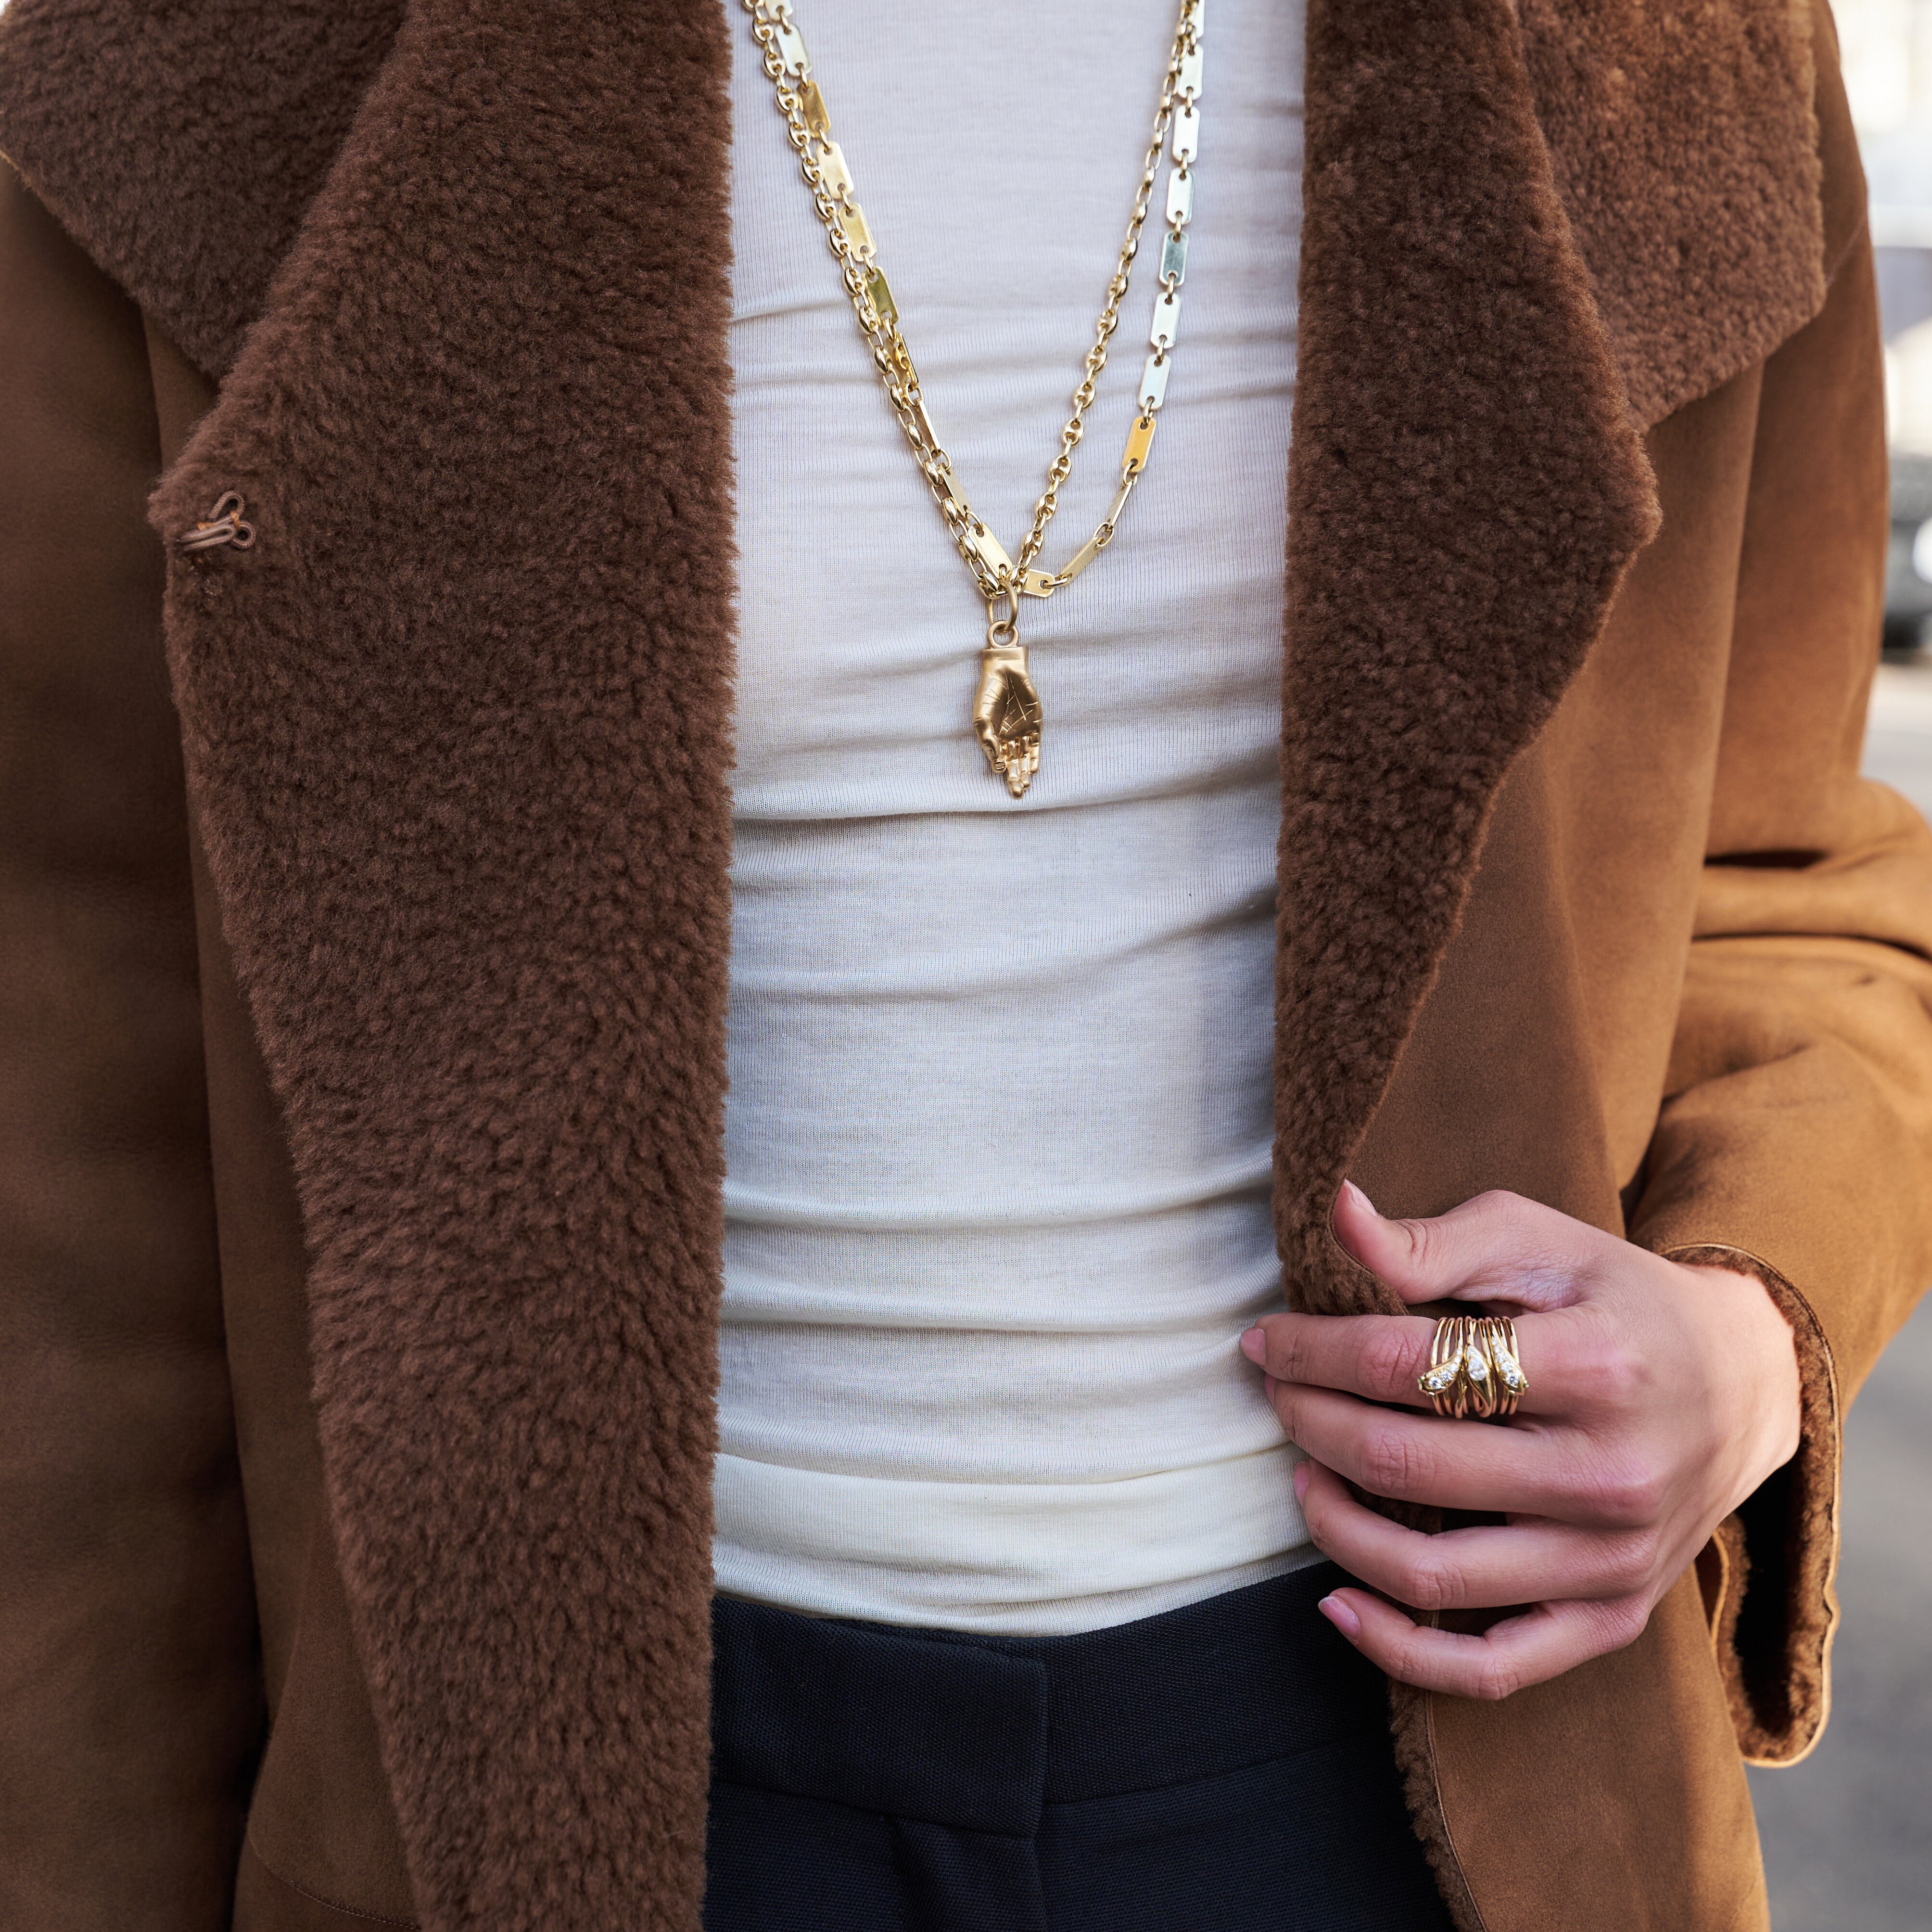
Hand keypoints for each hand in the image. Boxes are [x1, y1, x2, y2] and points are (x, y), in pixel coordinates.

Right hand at [972, 644, 1040, 796]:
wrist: (1005, 672)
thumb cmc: (988, 694)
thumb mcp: (981, 717)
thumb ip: (987, 739)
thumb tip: (997, 762)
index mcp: (993, 739)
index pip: (997, 761)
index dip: (1000, 770)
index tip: (1002, 772)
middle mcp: (1007, 739)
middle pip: (1012, 764)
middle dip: (1014, 780)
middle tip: (1017, 794)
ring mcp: (1022, 733)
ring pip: (1024, 758)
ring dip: (1025, 772)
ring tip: (1026, 785)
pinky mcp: (1035, 725)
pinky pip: (1035, 745)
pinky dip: (1034, 757)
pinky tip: (1034, 769)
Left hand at [1240, 1183, 1801, 1699]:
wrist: (1743, 1382)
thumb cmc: (1615, 1297)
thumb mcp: (1534, 1240)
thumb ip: (1429, 1241)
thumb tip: (1334, 1213)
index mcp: (1595, 1366)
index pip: (1406, 1365)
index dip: (1312, 1352)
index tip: (1266, 1341)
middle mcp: (1610, 1475)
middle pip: (1405, 1464)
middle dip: (1310, 1423)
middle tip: (1278, 1395)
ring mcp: (1614, 1560)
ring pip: (1431, 1575)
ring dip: (1334, 1526)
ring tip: (1301, 1473)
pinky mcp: (1614, 1617)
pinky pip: (1492, 1667)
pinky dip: (1401, 1649)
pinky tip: (1337, 1602)